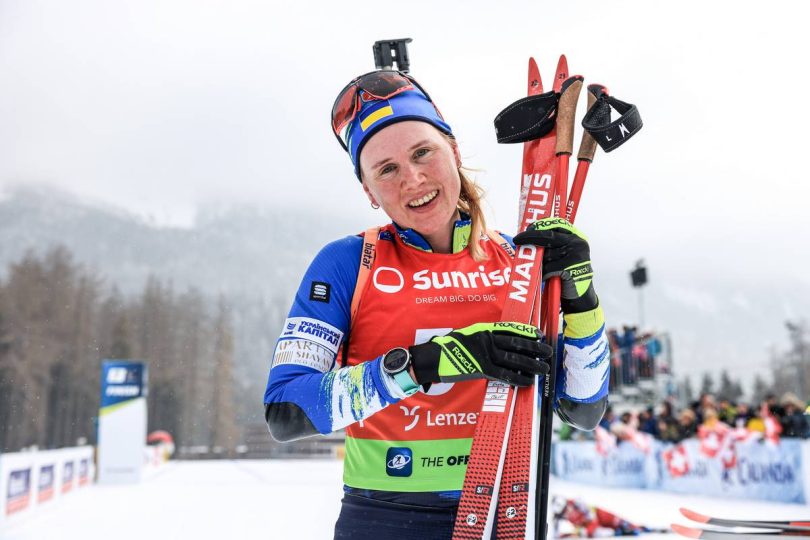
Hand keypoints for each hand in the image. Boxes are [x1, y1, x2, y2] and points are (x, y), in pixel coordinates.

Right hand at [409, 322, 551, 386]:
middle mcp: (486, 340)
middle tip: (548, 351)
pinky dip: (518, 379)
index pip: (510, 329)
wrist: (433, 358)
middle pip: (516, 344)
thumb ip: (484, 338)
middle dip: (535, 348)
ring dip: (532, 365)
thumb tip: (501, 344)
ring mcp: (484, 354)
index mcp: (484, 330)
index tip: (539, 334)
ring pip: (514, 360)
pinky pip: (504, 375)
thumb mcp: (467, 336)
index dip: (526, 332)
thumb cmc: (449, 348)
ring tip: (544, 368)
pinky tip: (528, 381)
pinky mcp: (480, 369)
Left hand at [513, 217, 597, 313]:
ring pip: (546, 254)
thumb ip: (552, 246)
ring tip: (542, 270)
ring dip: (540, 263)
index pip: (557, 225)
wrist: (580, 296)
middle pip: (548, 237)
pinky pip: (548, 268)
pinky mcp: (571, 268)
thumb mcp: (563, 256)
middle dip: (530, 237)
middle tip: (517, 240)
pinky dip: (544, 274)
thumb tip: (528, 237)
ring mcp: (576, 255)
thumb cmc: (567, 275)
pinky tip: (547, 278)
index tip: (528, 228)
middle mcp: (577, 243)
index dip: (541, 226)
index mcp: (576, 238)